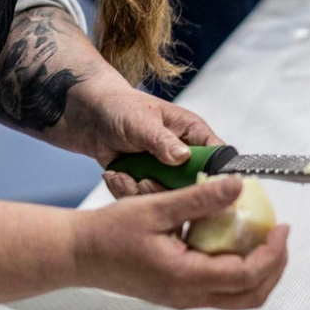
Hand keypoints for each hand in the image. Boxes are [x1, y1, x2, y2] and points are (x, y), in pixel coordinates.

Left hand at [62, 79, 222, 197]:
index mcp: (194, 133)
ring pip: (168, 198)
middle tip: (144, 181)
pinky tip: (115, 175)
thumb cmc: (121, 108)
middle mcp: (185, 156)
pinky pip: (145, 201)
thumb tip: (183, 156)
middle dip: (166, 189)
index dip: (213, 176)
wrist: (92, 118)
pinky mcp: (148, 184)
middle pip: (193, 187)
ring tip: (123, 174)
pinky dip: (127, 192)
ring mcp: (166, 172)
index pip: (217, 158)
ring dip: (143, 191)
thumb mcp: (141, 122)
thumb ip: (162, 140)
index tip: (194, 189)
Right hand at [74, 176, 290, 309]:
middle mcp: (187, 295)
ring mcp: (183, 297)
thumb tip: (238, 185)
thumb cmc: (109, 232)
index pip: (246, 275)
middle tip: (281, 235)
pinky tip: (232, 239)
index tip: (282, 227)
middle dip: (275, 267)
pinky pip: (219, 289)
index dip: (272, 253)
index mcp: (185, 277)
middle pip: (251, 296)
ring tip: (264, 237)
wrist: (78, 254)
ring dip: (259, 271)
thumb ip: (199, 197)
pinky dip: (237, 270)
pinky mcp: (177, 292)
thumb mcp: (156, 207)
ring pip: (238, 297)